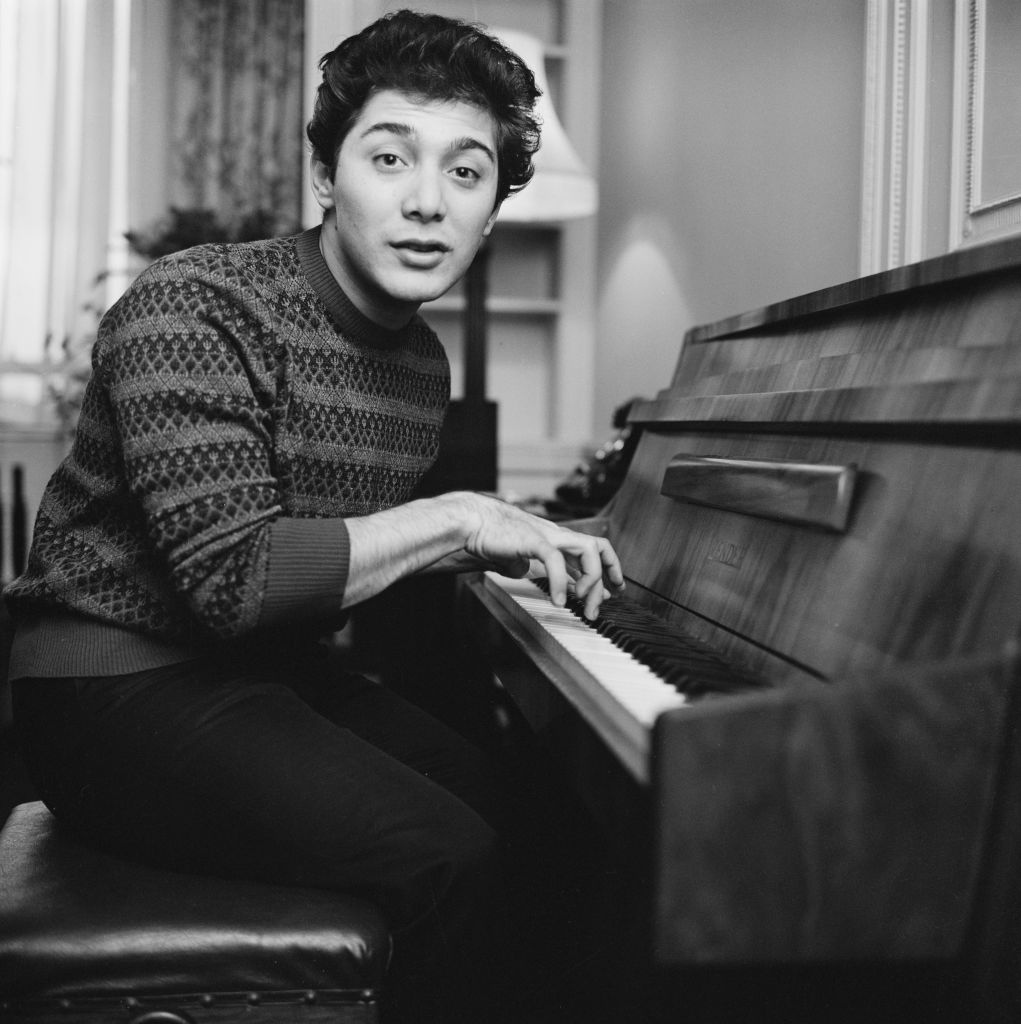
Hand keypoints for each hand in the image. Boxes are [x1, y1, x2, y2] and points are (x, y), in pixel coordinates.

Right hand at [454, 492, 624, 618]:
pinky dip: (561, 582)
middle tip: (598, 606)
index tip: (615, 588)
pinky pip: (555, 560)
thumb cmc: (492, 539)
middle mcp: (557, 535)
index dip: (609, 567)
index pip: (595, 548)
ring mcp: (547, 535)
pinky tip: (557, 600)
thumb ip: (536, 570)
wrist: (472, 523)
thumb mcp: (522, 560)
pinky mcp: (533, 540)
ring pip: (587, 550)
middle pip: (598, 548)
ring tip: (582, 604)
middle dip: (605, 579)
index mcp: (556, 539)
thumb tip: (544, 584)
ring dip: (590, 580)